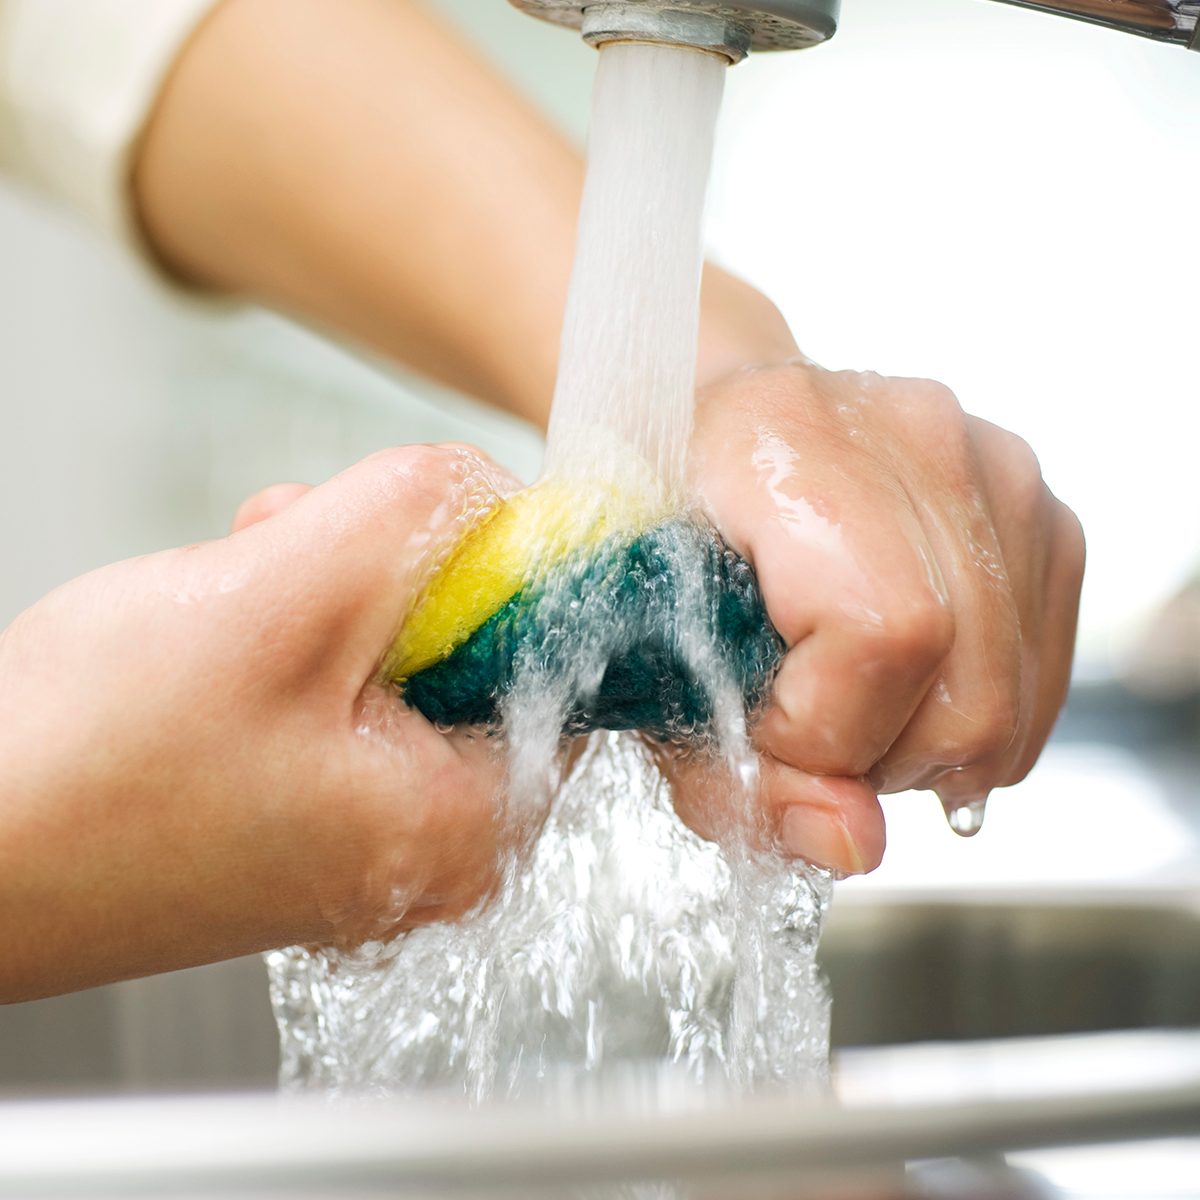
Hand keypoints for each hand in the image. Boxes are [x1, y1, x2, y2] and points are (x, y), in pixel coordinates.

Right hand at [0, 445, 510, 1000]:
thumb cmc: (85, 773)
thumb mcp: (278, 595)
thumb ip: (415, 516)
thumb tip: (486, 485)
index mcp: (469, 823)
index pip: (562, 655)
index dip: (500, 558)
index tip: (430, 518)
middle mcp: (432, 844)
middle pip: (475, 646)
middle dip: (391, 568)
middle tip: (302, 544)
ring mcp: (364, 831)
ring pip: (399, 654)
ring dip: (328, 589)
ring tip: (241, 585)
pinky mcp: (303, 809)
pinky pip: (342, 690)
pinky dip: (294, 634)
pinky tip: (225, 627)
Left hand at [671, 359, 1084, 873]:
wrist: (711, 434)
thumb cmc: (659, 536)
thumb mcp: (641, 657)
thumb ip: (727, 768)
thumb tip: (852, 844)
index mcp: (787, 438)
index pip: (883, 633)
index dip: (820, 727)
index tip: (760, 724)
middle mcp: (916, 435)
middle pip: (967, 688)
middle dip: (875, 764)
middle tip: (802, 736)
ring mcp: (994, 467)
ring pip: (1013, 699)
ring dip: (920, 751)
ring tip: (843, 707)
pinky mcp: (1039, 510)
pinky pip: (1038, 678)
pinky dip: (968, 721)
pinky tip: (896, 691)